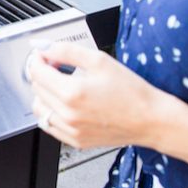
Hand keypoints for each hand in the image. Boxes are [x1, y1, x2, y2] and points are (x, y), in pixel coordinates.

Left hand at [28, 41, 159, 148]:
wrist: (150, 119)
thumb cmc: (132, 91)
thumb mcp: (100, 61)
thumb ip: (67, 51)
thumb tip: (46, 47)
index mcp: (72, 93)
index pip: (37, 72)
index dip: (37, 59)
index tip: (43, 55)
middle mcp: (67, 114)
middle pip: (36, 88)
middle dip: (42, 73)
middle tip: (56, 66)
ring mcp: (70, 130)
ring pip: (39, 108)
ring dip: (44, 94)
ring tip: (61, 85)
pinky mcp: (75, 140)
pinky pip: (49, 125)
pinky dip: (51, 112)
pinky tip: (64, 104)